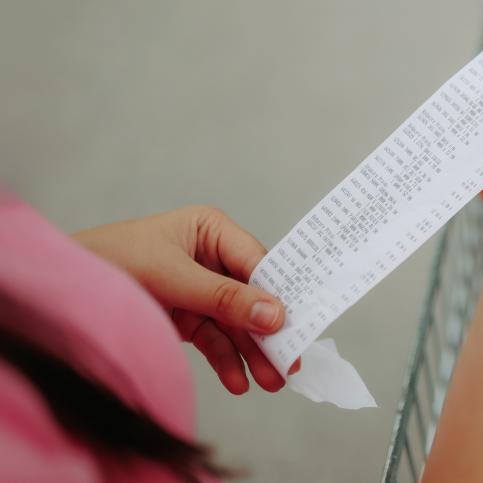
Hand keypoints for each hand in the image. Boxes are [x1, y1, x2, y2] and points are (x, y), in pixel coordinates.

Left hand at [74, 205, 296, 394]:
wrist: (58, 291)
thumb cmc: (110, 262)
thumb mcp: (172, 277)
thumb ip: (224, 298)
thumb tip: (274, 315)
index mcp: (211, 230)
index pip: (256, 262)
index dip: (277, 293)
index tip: (296, 325)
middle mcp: (211, 258)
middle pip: (252, 297)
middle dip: (268, 332)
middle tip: (287, 364)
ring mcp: (199, 290)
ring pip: (236, 323)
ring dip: (252, 353)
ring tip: (269, 382)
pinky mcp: (186, 317)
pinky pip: (214, 339)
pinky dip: (226, 360)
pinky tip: (237, 381)